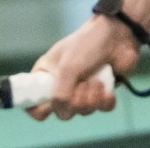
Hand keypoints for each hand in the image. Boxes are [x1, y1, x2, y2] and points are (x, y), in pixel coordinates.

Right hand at [26, 16, 140, 121]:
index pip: (33, 102)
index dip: (38, 108)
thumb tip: (61, 110)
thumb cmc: (86, 44)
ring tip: (96, 79)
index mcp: (46, 75)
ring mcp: (82, 90)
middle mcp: (62, 85)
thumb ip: (60, 93)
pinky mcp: (101, 94)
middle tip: (81, 85)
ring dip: (93, 97)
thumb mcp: (68, 67)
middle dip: (76, 101)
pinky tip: (107, 87)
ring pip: (84, 111)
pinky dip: (106, 100)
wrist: (116, 37)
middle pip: (62, 112)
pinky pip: (101, 109)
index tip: (51, 103)